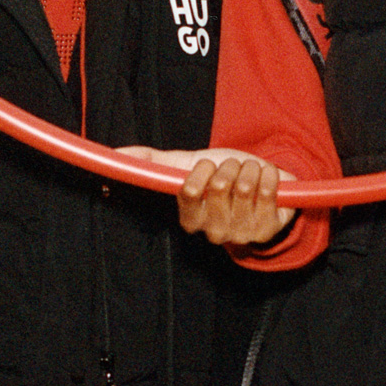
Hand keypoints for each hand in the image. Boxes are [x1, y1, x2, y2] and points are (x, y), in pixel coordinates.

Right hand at [120, 146, 293, 246]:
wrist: (263, 185)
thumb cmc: (223, 176)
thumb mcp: (189, 165)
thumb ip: (154, 161)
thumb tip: (117, 151)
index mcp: (191, 220)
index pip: (189, 190)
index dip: (202, 169)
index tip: (208, 165)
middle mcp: (215, 233)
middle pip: (218, 185)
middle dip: (228, 166)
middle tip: (233, 172)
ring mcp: (242, 234)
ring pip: (244, 186)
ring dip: (249, 169)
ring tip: (250, 175)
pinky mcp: (268, 230)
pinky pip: (268, 190)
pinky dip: (268, 175)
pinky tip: (266, 180)